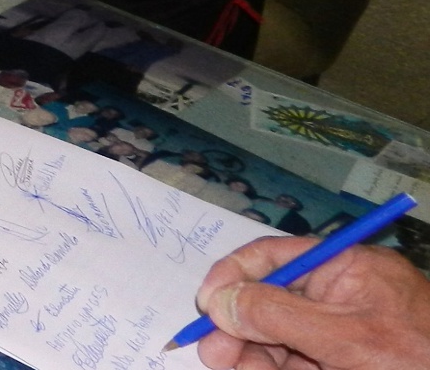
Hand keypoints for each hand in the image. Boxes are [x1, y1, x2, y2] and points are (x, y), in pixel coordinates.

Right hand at [194, 237, 429, 368]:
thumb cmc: (417, 360)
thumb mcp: (345, 337)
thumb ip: (277, 315)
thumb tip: (219, 302)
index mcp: (347, 267)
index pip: (275, 256)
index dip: (233, 277)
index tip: (206, 306)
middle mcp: (341, 293)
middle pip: (270, 300)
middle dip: (237, 326)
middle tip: (211, 355)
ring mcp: (344, 332)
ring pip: (277, 336)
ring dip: (247, 354)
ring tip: (227, 369)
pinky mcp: (345, 362)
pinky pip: (296, 361)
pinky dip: (271, 368)